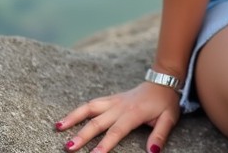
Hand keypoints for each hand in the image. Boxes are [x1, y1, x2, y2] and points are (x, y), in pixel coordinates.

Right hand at [55, 81, 180, 152]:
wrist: (163, 81)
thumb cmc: (166, 102)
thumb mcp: (169, 118)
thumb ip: (160, 134)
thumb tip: (153, 151)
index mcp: (134, 113)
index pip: (116, 131)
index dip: (105, 144)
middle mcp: (120, 106)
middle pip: (98, 122)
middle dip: (83, 135)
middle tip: (69, 147)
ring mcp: (113, 101)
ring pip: (90, 108)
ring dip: (73, 117)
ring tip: (58, 127)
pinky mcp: (110, 99)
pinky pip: (92, 104)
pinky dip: (78, 111)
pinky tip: (66, 119)